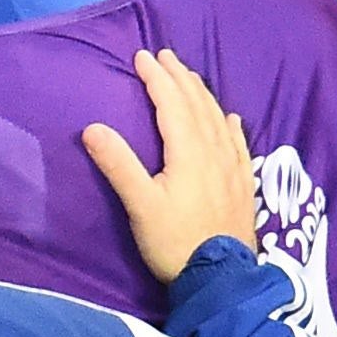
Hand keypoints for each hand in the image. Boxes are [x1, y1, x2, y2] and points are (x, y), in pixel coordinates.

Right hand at [81, 47, 258, 286]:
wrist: (222, 279)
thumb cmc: (175, 242)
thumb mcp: (140, 205)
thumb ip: (119, 165)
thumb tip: (93, 127)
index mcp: (189, 153)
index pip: (172, 105)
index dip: (157, 79)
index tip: (143, 57)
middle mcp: (214, 153)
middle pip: (197, 106)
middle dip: (180, 78)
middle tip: (165, 56)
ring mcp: (233, 169)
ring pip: (219, 120)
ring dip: (203, 95)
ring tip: (191, 78)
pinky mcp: (243, 186)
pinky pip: (239, 144)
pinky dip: (231, 125)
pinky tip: (231, 118)